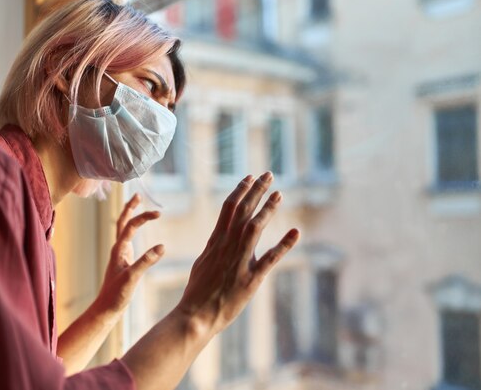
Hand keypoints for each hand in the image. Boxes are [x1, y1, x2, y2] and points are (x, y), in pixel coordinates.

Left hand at [95, 193, 164, 315]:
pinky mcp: (124, 261)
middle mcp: (118, 249)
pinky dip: (133, 230)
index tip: (159, 214)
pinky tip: (137, 230)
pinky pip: (128, 239)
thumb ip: (146, 261)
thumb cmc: (116, 295)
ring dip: (130, 216)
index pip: (130, 226)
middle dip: (130, 208)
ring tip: (137, 206)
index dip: (143, 217)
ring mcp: (120, 255)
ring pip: (123, 230)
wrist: (106, 309)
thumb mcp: (132, 278)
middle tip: (138, 195)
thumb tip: (162, 246)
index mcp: (118, 250)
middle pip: (122, 222)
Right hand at [176, 172, 299, 334]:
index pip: (228, 209)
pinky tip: (296, 232)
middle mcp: (226, 247)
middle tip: (268, 174)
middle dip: (255, 191)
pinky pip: (269, 259)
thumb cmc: (197, 291)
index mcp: (215, 241)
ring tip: (279, 193)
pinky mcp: (250, 280)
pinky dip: (284, 245)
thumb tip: (220, 235)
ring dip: (267, 209)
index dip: (240, 191)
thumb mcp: (203, 262)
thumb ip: (214, 246)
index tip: (250, 177)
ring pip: (254, 228)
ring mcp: (238, 262)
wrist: (195, 316)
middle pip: (241, 211)